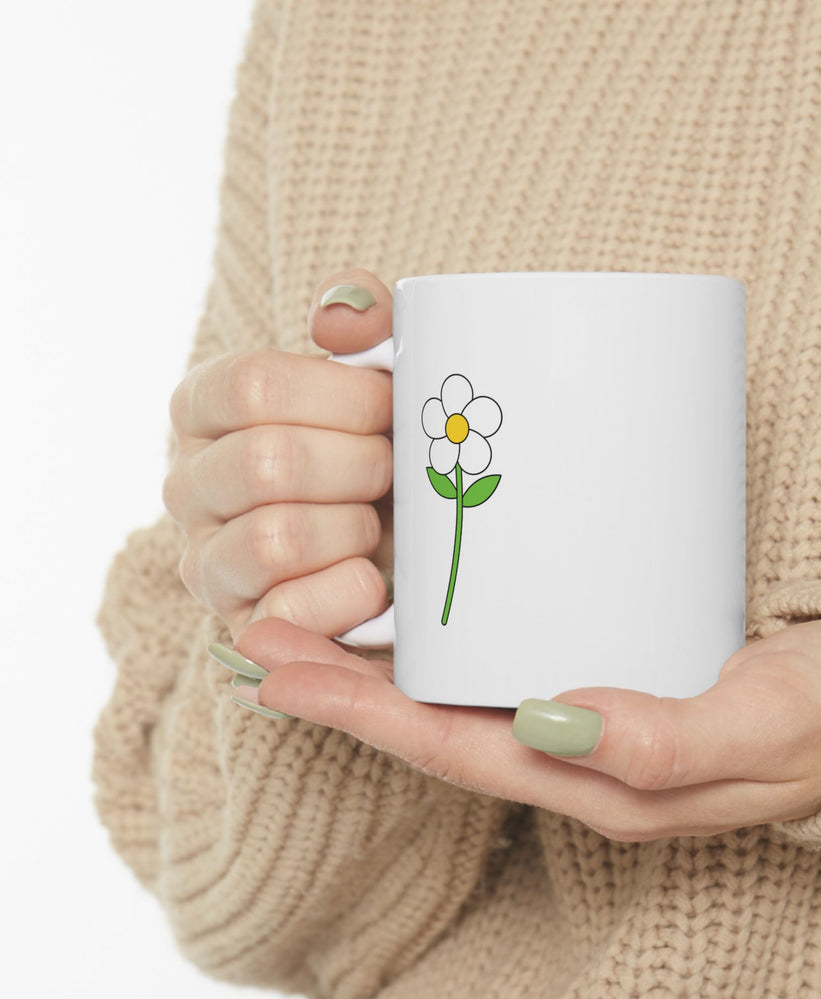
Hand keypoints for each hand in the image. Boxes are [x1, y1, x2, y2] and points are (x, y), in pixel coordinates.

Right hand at [164, 270, 394, 640]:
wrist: (402, 543)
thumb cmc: (383, 447)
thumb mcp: (381, 372)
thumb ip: (365, 319)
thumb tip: (338, 319)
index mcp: (205, 407)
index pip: (253, 386)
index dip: (343, 397)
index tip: (391, 406)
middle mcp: (187, 483)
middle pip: (268, 464)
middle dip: (360, 466)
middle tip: (394, 470)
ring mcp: (207, 561)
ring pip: (275, 539)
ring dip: (354, 529)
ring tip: (376, 524)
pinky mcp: (242, 626)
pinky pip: (289, 612)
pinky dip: (350, 592)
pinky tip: (374, 578)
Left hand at [229, 615, 820, 839]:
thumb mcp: (763, 727)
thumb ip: (665, 739)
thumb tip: (552, 723)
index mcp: (600, 783)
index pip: (452, 750)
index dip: (359, 713)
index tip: (276, 668)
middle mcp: (580, 756)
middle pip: (437, 724)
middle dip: (343, 684)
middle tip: (260, 629)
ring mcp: (593, 718)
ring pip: (464, 696)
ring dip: (384, 660)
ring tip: (312, 608)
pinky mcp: (616, 669)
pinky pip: (511, 662)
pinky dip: (451, 637)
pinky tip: (426, 598)